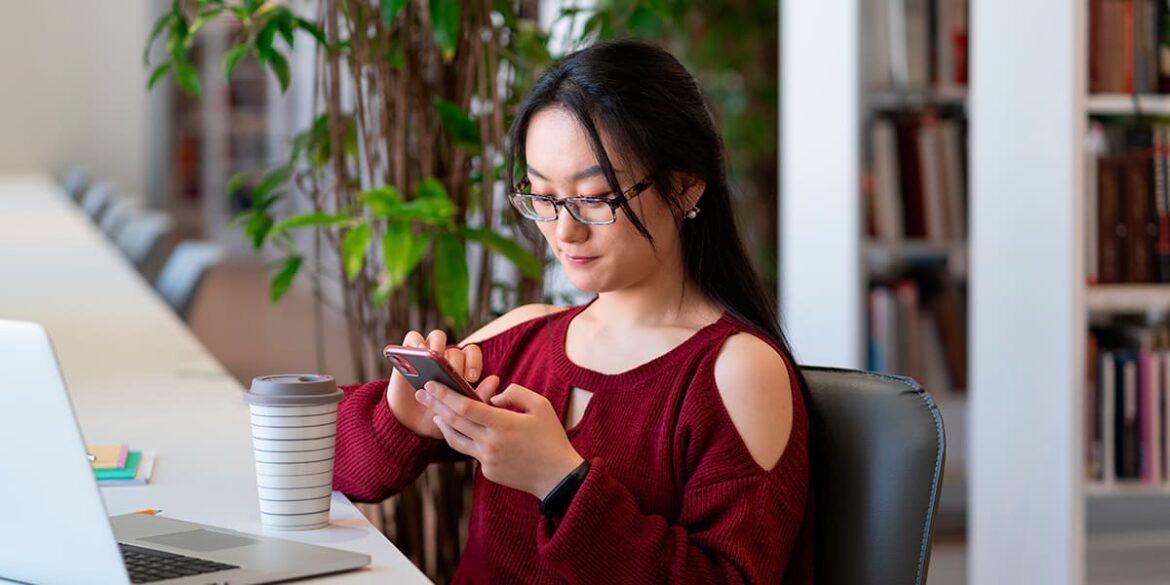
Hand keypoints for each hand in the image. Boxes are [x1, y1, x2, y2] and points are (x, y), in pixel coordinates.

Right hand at [386, 329, 497, 439]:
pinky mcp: (407, 353)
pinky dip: (416, 342)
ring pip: (437, 337)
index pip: (472, 352)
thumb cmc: (441, 416)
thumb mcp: (460, 411)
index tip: (471, 378)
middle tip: (451, 377)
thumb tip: (495, 380)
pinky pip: (413, 337)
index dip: (474, 361)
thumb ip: (478, 397)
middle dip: (455, 362)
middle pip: (455, 349)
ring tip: (436, 360)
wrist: (412, 425)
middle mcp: (445, 357)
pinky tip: (419, 353)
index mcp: (461, 367)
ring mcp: (427, 354)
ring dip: (438, 347)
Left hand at [418, 380, 584, 498]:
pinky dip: (466, 439)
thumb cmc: (551, 437)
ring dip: (443, 425)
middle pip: (454, 422)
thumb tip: (492, 397)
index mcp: (503, 424)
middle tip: (421, 394)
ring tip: (435, 414)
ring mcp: (487, 460)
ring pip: (455, 440)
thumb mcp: (540, 405)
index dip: (445, 395)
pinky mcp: (487, 471)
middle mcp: (490, 443)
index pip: (465, 407)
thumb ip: (515, 393)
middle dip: (435, 405)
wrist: (557, 476)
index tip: (432, 385)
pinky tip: (463, 431)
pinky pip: (471, 452)